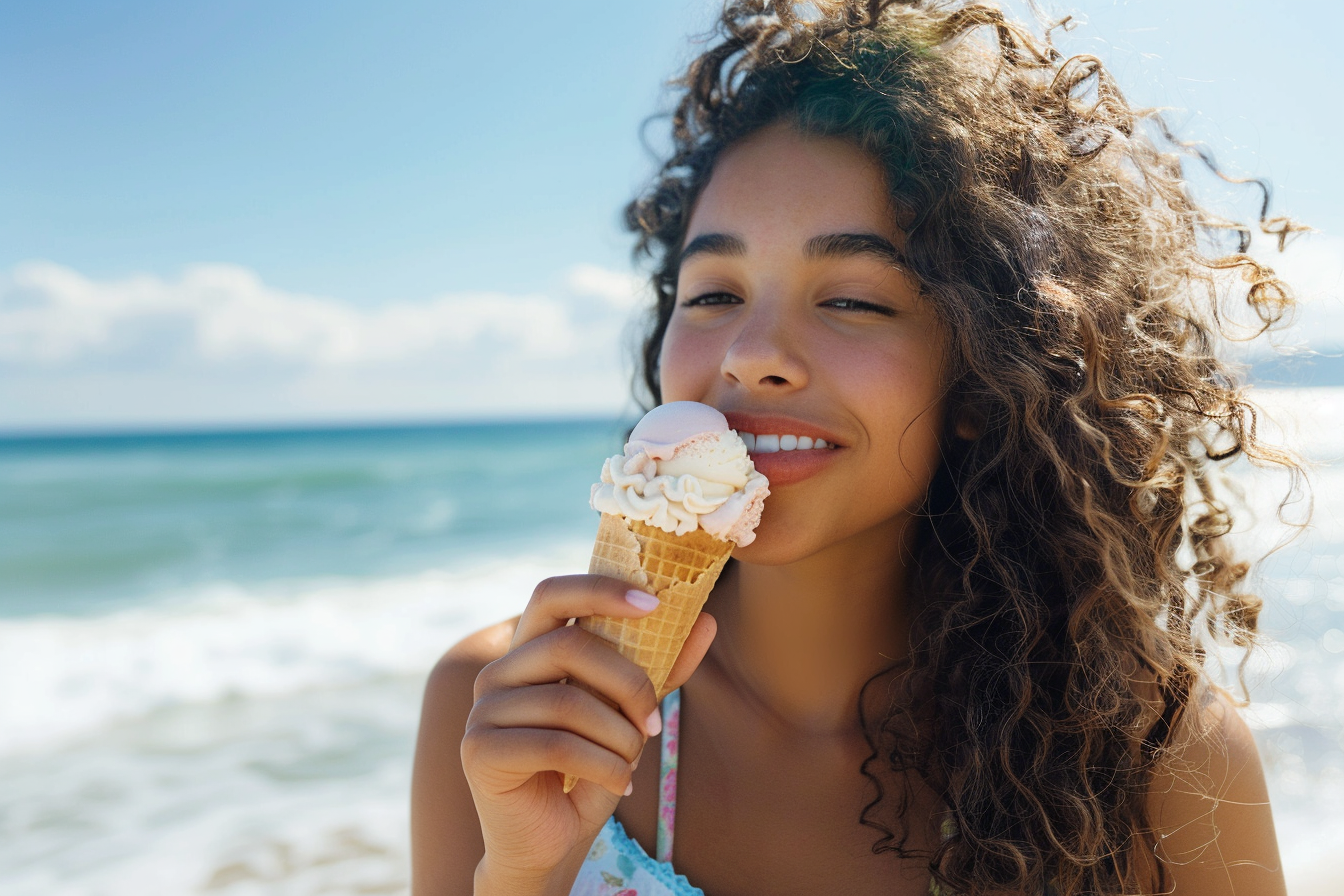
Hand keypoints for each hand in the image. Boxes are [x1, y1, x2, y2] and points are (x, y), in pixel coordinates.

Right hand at [460, 574, 715, 889]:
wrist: (552, 842)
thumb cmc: (589, 771)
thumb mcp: (629, 714)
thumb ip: (661, 668)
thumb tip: (707, 621)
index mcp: (530, 651)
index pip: (553, 594)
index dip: (600, 589)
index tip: (654, 603)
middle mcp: (498, 672)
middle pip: (568, 645)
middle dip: (627, 682)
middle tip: (654, 722)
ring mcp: (484, 709)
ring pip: (568, 702)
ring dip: (619, 737)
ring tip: (632, 762)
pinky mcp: (480, 750)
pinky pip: (556, 745)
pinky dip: (604, 767)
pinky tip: (619, 785)